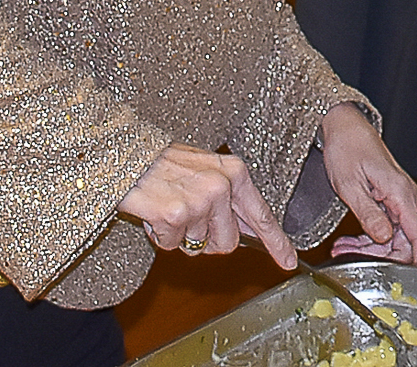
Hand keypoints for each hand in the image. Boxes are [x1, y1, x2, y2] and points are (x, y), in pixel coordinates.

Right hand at [119, 144, 295, 268]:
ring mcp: (200, 202)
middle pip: (228, 243)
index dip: (276, 242)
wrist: (128, 155)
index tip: (288, 261)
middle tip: (189, 220)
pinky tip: (155, 214)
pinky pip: (172, 245)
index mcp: (236, 173)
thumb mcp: (208, 170)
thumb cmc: (166, 164)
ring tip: (170, 208)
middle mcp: (222, 187)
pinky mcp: (175, 216)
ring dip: (182, 236)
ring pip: (198, 246)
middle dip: (208, 241)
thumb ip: (230, 197)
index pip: (261, 215)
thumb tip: (249, 229)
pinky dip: (162, 236)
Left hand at [320, 104, 416, 264]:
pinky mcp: (390, 198)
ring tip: (340, 249)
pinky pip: (386, 226)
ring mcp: (398, 197)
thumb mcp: (350, 185)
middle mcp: (405, 196)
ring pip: (393, 236)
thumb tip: (383, 238)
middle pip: (405, 240)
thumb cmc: (347, 149)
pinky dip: (367, 237)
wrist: (344, 126)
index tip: (416, 280)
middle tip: (347, 256)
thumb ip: (368, 214)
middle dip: (378, 256)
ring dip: (369, 248)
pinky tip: (347, 242)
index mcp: (400, 193)